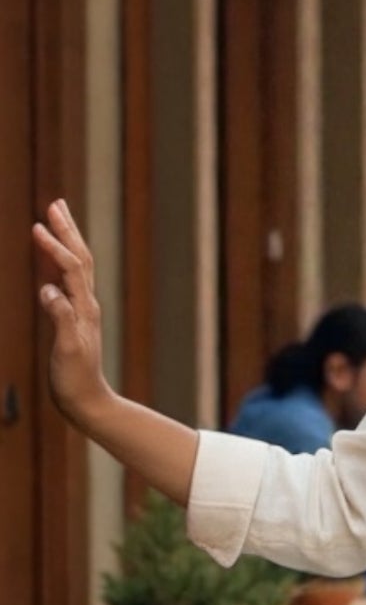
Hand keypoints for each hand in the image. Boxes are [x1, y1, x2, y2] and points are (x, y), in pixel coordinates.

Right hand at [33, 199, 109, 423]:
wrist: (87, 401)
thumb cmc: (75, 379)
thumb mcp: (67, 349)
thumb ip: (60, 318)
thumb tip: (48, 290)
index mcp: (84, 308)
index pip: (72, 268)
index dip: (55, 247)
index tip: (38, 226)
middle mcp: (87, 303)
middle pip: (81, 258)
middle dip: (67, 230)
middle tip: (56, 203)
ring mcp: (83, 310)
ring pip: (78, 267)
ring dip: (68, 241)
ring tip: (56, 219)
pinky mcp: (75, 318)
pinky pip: (70, 282)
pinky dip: (61, 263)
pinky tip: (53, 260)